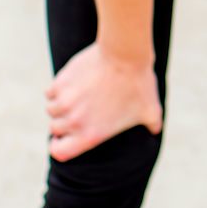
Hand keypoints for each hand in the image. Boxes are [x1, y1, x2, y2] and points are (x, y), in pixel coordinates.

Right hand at [44, 41, 162, 161]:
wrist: (124, 55)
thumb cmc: (138, 84)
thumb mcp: (150, 110)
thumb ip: (152, 125)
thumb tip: (156, 130)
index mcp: (90, 134)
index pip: (59, 152)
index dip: (59, 147)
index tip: (62, 140)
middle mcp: (73, 121)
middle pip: (55, 129)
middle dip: (63, 124)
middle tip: (76, 114)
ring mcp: (64, 101)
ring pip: (51, 109)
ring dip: (60, 106)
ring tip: (74, 98)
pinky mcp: (60, 82)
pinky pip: (50, 92)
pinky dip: (57, 90)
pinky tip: (70, 85)